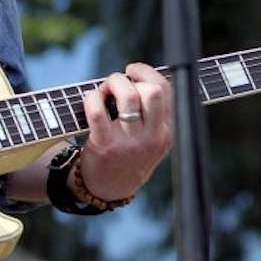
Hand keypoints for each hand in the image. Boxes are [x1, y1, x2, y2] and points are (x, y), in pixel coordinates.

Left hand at [76, 63, 173, 201]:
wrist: (111, 188)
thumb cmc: (129, 153)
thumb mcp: (152, 137)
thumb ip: (152, 111)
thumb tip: (133, 75)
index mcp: (167, 131)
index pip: (167, 90)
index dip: (147, 72)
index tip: (132, 71)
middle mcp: (153, 136)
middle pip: (153, 91)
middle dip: (132, 78)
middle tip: (117, 83)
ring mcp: (130, 142)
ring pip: (129, 97)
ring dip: (113, 84)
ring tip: (104, 90)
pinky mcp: (106, 146)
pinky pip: (98, 111)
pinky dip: (92, 97)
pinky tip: (92, 100)